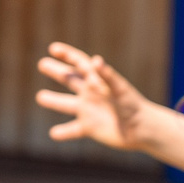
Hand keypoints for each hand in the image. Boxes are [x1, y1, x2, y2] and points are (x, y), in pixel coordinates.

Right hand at [35, 43, 158, 149]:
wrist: (143, 129)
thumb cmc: (133, 106)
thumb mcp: (120, 89)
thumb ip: (107, 75)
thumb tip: (95, 60)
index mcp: (98, 81)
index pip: (80, 64)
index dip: (67, 54)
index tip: (53, 48)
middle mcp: (91, 94)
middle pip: (70, 79)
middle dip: (57, 71)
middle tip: (42, 63)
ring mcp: (89, 111)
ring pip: (67, 104)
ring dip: (53, 100)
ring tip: (40, 96)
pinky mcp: (89, 128)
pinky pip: (73, 130)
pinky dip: (63, 132)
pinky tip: (53, 133)